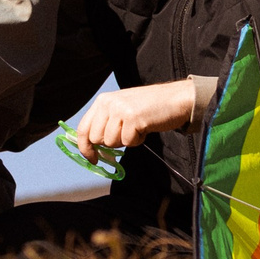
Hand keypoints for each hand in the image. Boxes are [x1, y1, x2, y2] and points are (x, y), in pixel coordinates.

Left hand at [68, 79, 199, 164]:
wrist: (176, 99)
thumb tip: (92, 148)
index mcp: (103, 100)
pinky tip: (145, 128)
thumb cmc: (150, 107)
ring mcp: (120, 110)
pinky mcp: (133, 118)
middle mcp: (108, 103)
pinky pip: (128, 142)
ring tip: (137, 128)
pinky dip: (138, 141)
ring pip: (111, 142)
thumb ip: (106, 123)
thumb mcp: (122, 109)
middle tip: (127, 135)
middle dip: (111, 144)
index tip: (92, 159)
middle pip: (96, 139)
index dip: (85, 148)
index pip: (83, 128)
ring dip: (126, 141)